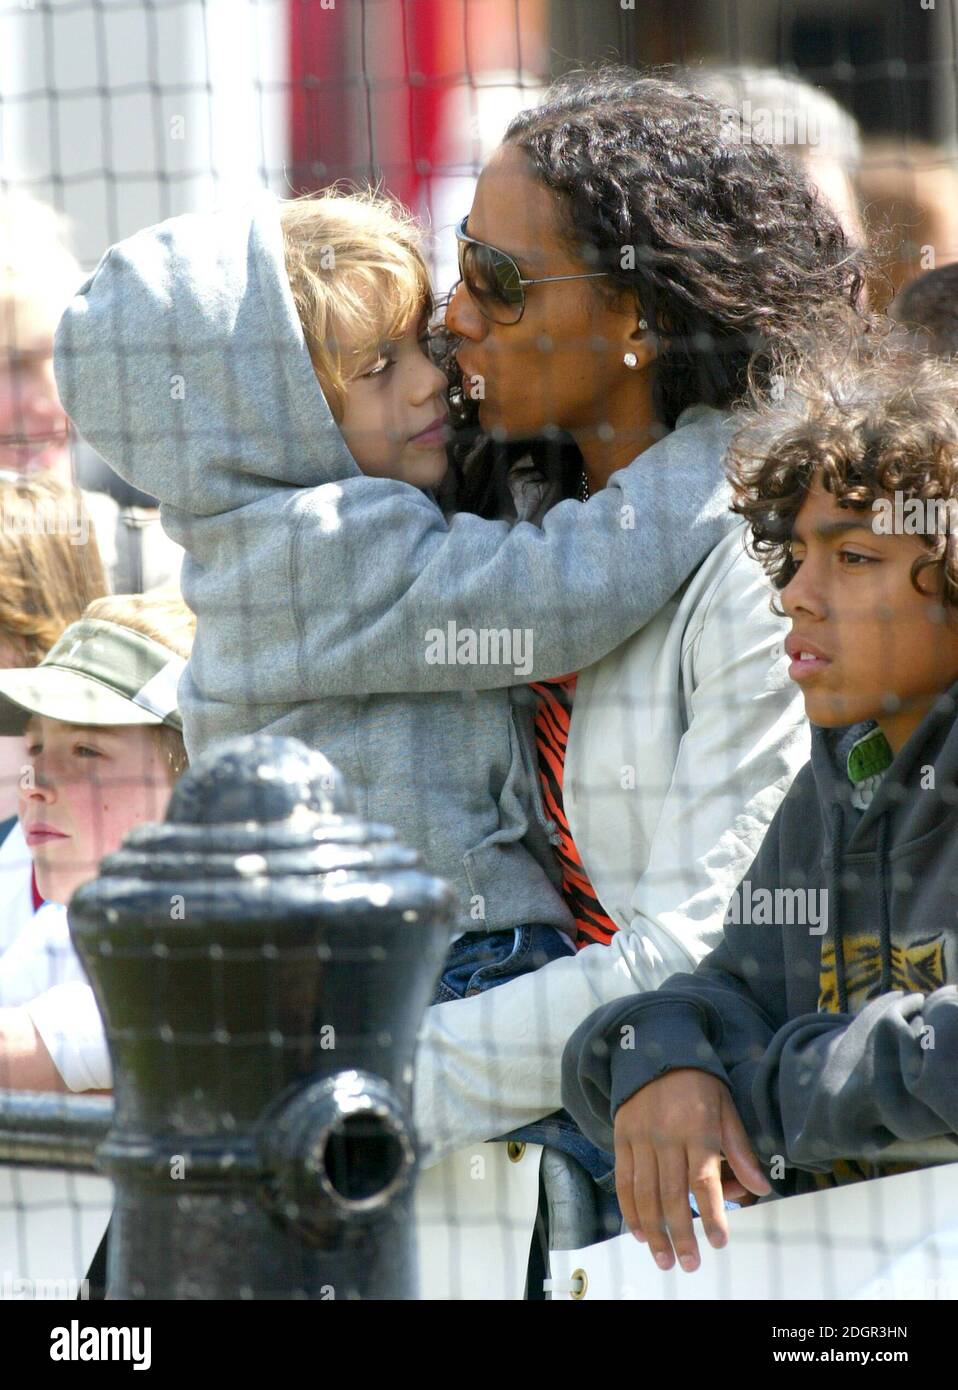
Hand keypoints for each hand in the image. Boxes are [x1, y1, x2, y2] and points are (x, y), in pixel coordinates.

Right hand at [613, 1067, 770, 1272]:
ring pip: (644, 1193)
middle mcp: (666, 1135)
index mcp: (697, 1128)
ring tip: (665, 1259)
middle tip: (690, 1264)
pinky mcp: (621, 1138)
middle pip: (671, 1194)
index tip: (719, 1241)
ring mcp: (640, 1137)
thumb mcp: (726, 1109)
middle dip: (681, 1234)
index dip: (712, 1213)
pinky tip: (640, 1232)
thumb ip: (740, 1150)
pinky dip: (630, 1210)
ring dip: (654, 1230)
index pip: (703, 1179)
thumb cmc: (699, 1085)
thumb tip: (761, 1189)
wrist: (656, 1052)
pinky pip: (623, 1180)